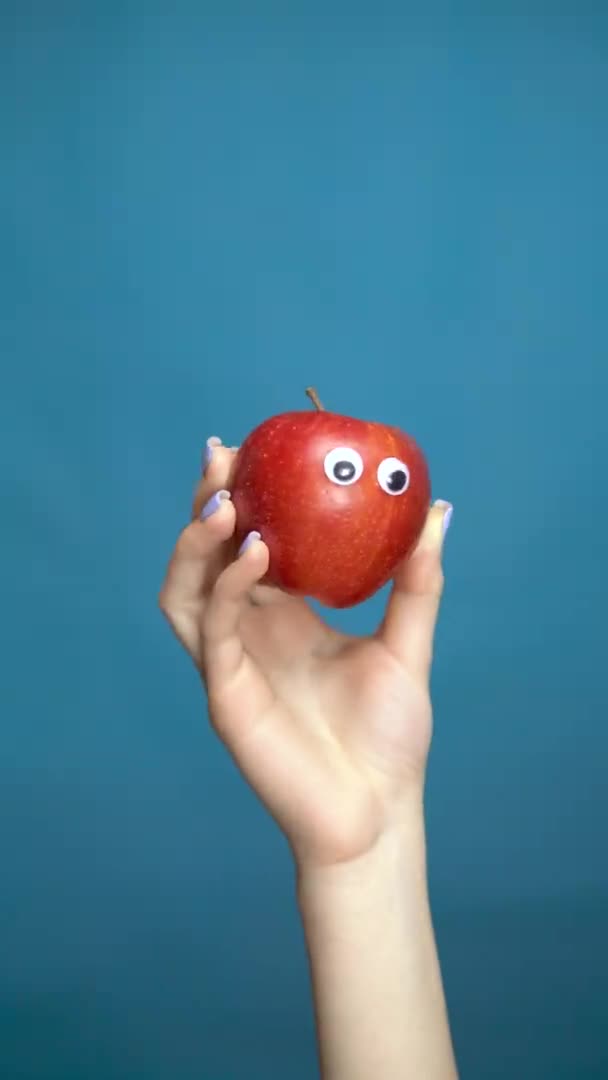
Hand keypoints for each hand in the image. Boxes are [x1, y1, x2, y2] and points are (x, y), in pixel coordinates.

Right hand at [159, 439, 451, 870]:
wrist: (377, 810)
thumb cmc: (387, 735)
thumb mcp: (408, 644)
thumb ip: (417, 581)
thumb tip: (438, 512)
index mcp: (281, 617)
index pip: (247, 544)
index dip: (243, 497)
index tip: (252, 446)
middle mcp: (247, 633)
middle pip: (206, 557)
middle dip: (207, 504)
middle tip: (224, 455)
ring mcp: (229, 663)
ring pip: (185, 590)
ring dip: (196, 541)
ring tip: (225, 499)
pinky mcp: (225, 694)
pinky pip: (212, 630)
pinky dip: (227, 586)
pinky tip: (255, 553)